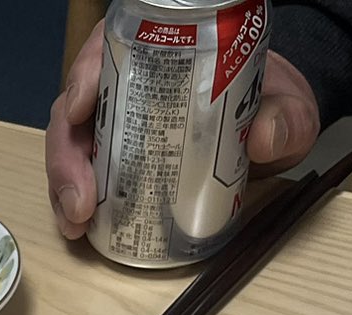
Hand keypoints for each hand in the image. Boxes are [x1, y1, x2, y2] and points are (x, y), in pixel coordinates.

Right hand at [45, 33, 322, 240]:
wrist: (270, 126)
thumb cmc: (269, 103)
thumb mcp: (287, 105)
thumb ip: (286, 115)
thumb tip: (264, 138)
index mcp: (161, 51)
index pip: (109, 51)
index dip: (86, 75)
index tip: (82, 107)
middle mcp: (127, 84)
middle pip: (76, 108)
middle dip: (67, 154)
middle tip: (80, 198)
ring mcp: (115, 123)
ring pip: (71, 145)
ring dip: (64, 185)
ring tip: (75, 222)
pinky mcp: (114, 158)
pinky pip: (82, 174)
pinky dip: (73, 202)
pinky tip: (78, 228)